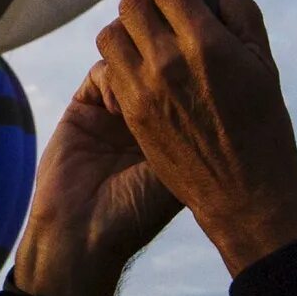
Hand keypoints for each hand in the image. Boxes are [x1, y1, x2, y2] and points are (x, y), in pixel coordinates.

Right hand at [14, 60, 185, 295]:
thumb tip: (214, 87)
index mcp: (174, 133)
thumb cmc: (138, 211)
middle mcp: (146, 118)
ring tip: (145, 97)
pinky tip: (118, 108)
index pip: (189, 87)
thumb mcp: (178, 173)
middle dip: (168, 63)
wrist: (82, 232)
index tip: (204, 70)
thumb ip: (194, 132)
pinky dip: (111, 80)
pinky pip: (101, 72)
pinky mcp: (84, 108)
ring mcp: (114, 112)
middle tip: (174, 69)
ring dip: (139, 70)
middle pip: (161, 67)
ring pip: (132, 63)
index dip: (197, 75)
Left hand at [98, 0, 296, 276]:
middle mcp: (167, 63)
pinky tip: (137, 49)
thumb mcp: (263, 67)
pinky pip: (110, 66)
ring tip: (139, 10)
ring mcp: (143, 90)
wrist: (242, 196)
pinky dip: (120, 49)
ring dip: (123, 15)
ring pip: (112, 32)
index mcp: (205, 46)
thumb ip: (242, 13)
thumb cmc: (264, 130)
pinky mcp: (131, 113)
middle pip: (132, 1)